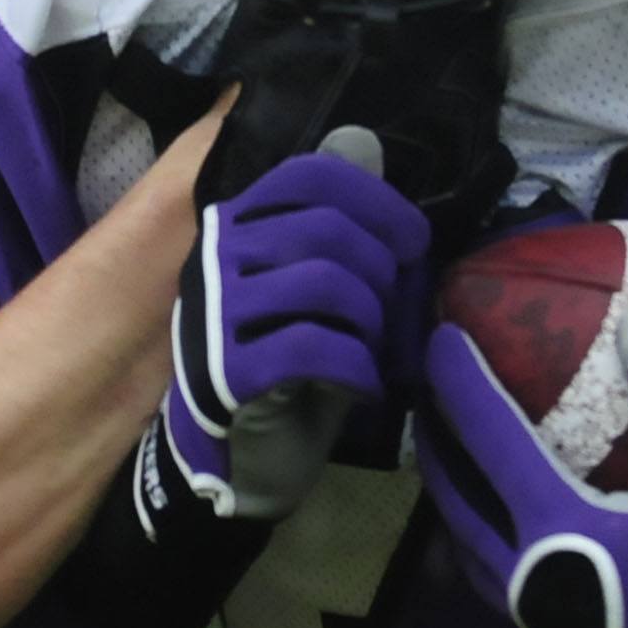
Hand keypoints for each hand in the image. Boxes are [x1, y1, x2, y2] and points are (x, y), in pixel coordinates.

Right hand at [161, 144, 429, 521]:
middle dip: (379, 267)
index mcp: (236, 226)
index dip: (374, 199)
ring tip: (372, 344)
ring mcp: (214, 313)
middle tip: (392, 306)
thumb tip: (395, 204)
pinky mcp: (225, 371)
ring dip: (369, 316)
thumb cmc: (279, 362)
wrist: (231, 450)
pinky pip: (312, 345)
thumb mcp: (300, 290)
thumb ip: (329, 244)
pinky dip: (356, 365)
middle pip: (324, 227)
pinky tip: (364, 384)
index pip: (306, 177)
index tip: (412, 239)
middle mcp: (216, 257)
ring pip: (322, 281)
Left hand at [418, 296, 627, 627]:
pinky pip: (490, 577)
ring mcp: (538, 620)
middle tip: (429, 390)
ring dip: (453, 493)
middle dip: (438, 439)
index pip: (488, 437)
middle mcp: (529, 577)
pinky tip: (503, 520)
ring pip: (466, 546)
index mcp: (560, 529)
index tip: (439, 335)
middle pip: (456, 497)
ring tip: (454, 451)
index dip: (459, 381)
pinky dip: (478, 535)